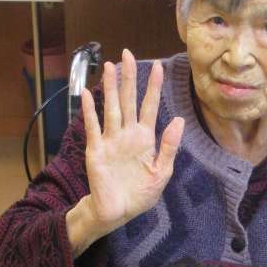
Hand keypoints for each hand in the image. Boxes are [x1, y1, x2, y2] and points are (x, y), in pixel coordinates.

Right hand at [79, 50, 183, 237]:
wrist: (117, 212)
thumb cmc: (140, 194)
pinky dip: (89, 110)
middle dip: (129, 78)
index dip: (153, 87)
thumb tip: (178, 120)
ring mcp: (111, 140)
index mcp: (145, 139)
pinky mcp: (96, 150)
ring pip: (111, 108)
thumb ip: (169, 147)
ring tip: (110, 67)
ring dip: (110, 88)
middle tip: (128, 54)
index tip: (158, 66)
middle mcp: (127, 135)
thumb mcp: (161, 173)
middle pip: (128, 100)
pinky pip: (93, 127)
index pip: (149, 107)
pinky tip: (87, 93)